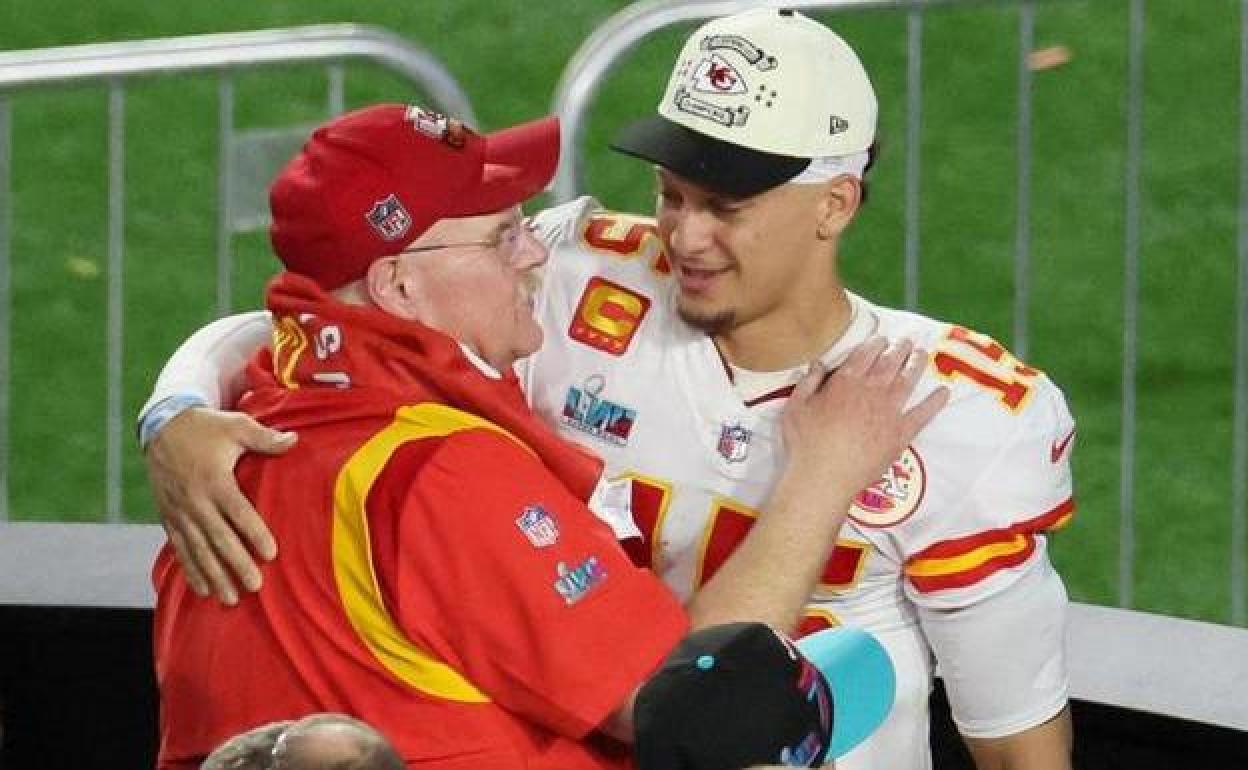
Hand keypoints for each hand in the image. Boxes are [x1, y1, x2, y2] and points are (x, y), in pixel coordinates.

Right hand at [146, 407, 295, 604]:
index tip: (271, 553)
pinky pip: (180, 549)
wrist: (161, 426)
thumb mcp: (237, 426)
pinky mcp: (168, 518)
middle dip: (236, 564)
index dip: (254, 533)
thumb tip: (295, 440)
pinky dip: (191, 571)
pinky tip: (203, 590)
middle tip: (255, 586)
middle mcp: (195, 500)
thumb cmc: (207, 427)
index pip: (238, 512)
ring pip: (198, 550)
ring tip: (231, 598)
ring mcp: (179, 512)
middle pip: (218, 539)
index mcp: (215, 479)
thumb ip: (265, 438)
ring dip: (214, 576)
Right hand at [782, 336, 947, 504]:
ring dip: (916, 364)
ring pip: (907, 381)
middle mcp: (871, 391)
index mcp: (845, 382)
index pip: (865, 354)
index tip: (881, 340)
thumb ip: (808, 382)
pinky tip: (944, 392)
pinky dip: (935, 402)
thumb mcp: (796, 406)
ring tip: (921, 354)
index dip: (875, 343)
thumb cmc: (805, 443)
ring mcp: (889, 412)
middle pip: (890, 362)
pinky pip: (923, 414)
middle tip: (906, 342)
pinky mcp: (901, 434)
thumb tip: (819, 363)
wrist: (825, 476)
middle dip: (899, 348)